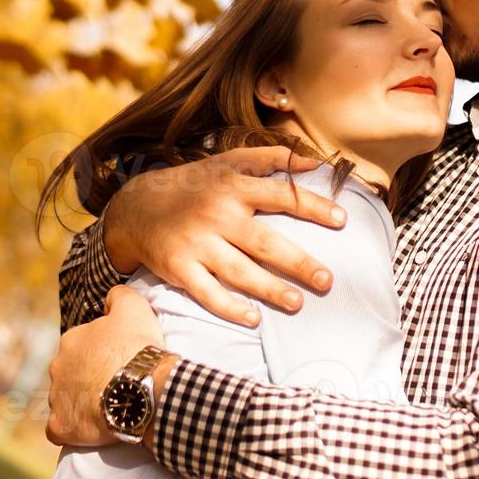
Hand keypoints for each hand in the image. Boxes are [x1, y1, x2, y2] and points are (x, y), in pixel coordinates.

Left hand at [45, 285, 162, 446]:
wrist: (141, 389)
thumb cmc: (137, 348)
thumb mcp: (134, 308)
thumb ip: (120, 295)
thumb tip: (111, 296)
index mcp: (72, 340)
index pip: (83, 345)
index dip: (103, 353)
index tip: (121, 361)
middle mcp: (58, 367)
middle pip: (71, 372)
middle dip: (88, 377)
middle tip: (116, 384)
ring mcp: (57, 398)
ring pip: (65, 399)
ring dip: (81, 402)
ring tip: (108, 407)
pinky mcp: (62, 425)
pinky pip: (59, 428)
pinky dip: (70, 428)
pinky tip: (87, 428)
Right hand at [101, 146, 346, 325]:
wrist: (136, 208)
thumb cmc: (193, 186)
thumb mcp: (226, 163)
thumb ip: (270, 159)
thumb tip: (313, 162)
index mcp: (233, 187)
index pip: (280, 196)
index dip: (313, 206)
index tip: (342, 221)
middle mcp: (216, 215)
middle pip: (265, 242)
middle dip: (299, 263)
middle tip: (328, 280)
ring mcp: (197, 244)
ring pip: (239, 272)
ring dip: (270, 289)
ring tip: (298, 303)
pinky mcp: (179, 269)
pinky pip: (207, 293)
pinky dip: (230, 308)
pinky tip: (254, 319)